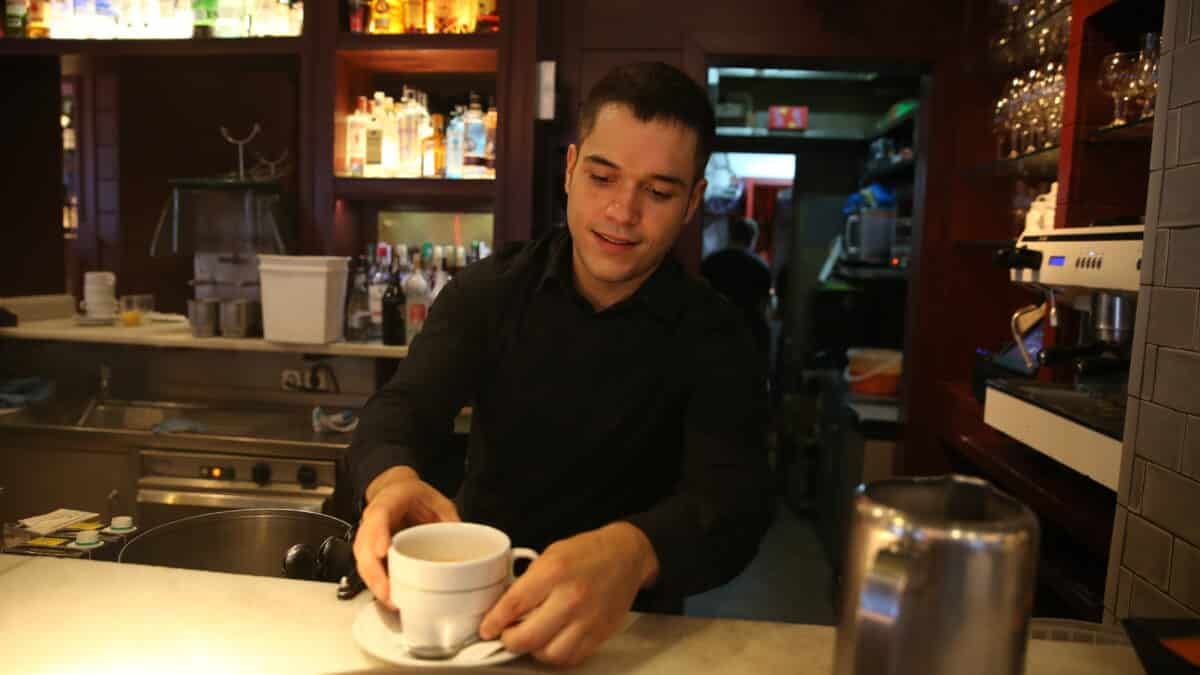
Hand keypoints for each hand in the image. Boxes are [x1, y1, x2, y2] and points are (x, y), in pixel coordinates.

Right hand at [353, 466, 459, 609]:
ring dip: (374, 582)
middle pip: (364, 545)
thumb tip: (465, 548)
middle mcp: (373, 518)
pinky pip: (367, 568)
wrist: (397, 491)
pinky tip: (389, 597)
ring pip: (362, 560)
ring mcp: (368, 535)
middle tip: (388, 592)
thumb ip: (450, 521)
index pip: (379, 515)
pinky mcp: (369, 551)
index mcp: (390, 499)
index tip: (383, 552)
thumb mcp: (439, 501)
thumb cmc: (415, 497)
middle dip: (374, 571)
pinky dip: (376, 584)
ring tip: (392, 601)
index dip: (378, 534)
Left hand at [479, 522, 658, 666]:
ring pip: (549, 654)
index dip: (494, 622)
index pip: (513, 605)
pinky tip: (551, 642)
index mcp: (554, 572)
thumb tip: (503, 609)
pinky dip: (556, 654)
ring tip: (531, 639)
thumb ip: (528, 582)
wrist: (625, 555)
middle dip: (509, 641)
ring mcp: (588, 619)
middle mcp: (571, 597)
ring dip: (534, 651)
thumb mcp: (550, 555)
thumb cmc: (587, 552)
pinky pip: (571, 657)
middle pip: (528, 638)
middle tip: (506, 636)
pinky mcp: (600, 633)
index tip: (486, 629)